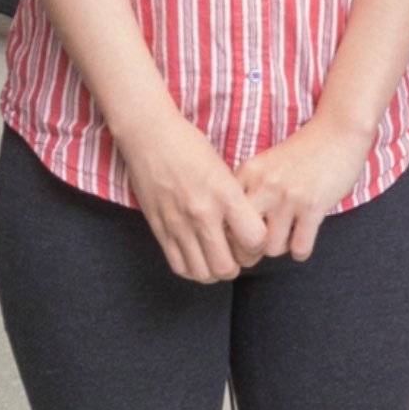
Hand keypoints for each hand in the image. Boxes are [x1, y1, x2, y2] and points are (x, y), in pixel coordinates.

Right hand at [124, 119, 272, 285]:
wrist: (149, 135)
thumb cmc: (190, 146)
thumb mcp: (224, 169)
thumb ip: (236, 202)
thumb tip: (248, 232)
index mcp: (225, 194)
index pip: (255, 240)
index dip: (259, 246)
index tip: (254, 238)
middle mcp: (202, 213)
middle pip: (228, 267)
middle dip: (238, 265)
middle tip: (237, 253)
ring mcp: (178, 224)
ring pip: (203, 274)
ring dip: (214, 271)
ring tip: (217, 256)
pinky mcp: (159, 229)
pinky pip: (180, 266)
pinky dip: (193, 269)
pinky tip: (198, 256)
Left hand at [235, 121, 366, 262]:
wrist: (339, 131)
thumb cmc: (303, 152)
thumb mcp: (266, 164)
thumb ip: (249, 188)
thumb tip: (233, 230)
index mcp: (248, 172)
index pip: (225, 216)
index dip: (230, 234)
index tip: (241, 238)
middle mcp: (264, 185)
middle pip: (242, 237)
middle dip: (249, 251)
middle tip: (259, 249)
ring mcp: (288, 196)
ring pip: (271, 248)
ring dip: (280, 249)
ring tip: (287, 238)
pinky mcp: (313, 206)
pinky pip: (299, 248)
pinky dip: (301, 251)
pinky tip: (303, 240)